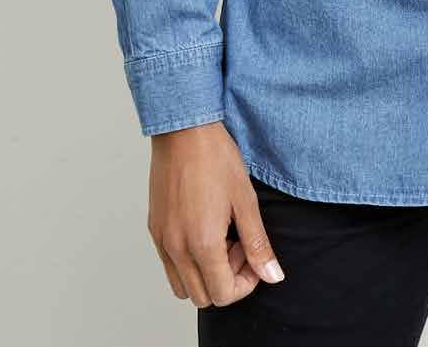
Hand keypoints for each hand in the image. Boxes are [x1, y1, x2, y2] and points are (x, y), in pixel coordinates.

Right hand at [147, 120, 285, 307]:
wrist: (184, 130)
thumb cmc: (215, 158)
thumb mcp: (245, 200)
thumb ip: (258, 244)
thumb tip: (272, 276)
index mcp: (202, 244)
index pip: (223, 295)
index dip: (245, 283)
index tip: (252, 254)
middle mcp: (176, 248)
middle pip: (202, 297)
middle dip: (226, 279)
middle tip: (238, 244)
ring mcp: (162, 240)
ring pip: (182, 285)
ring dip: (205, 273)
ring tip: (220, 237)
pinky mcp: (154, 229)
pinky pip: (169, 264)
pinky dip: (188, 259)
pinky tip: (203, 226)